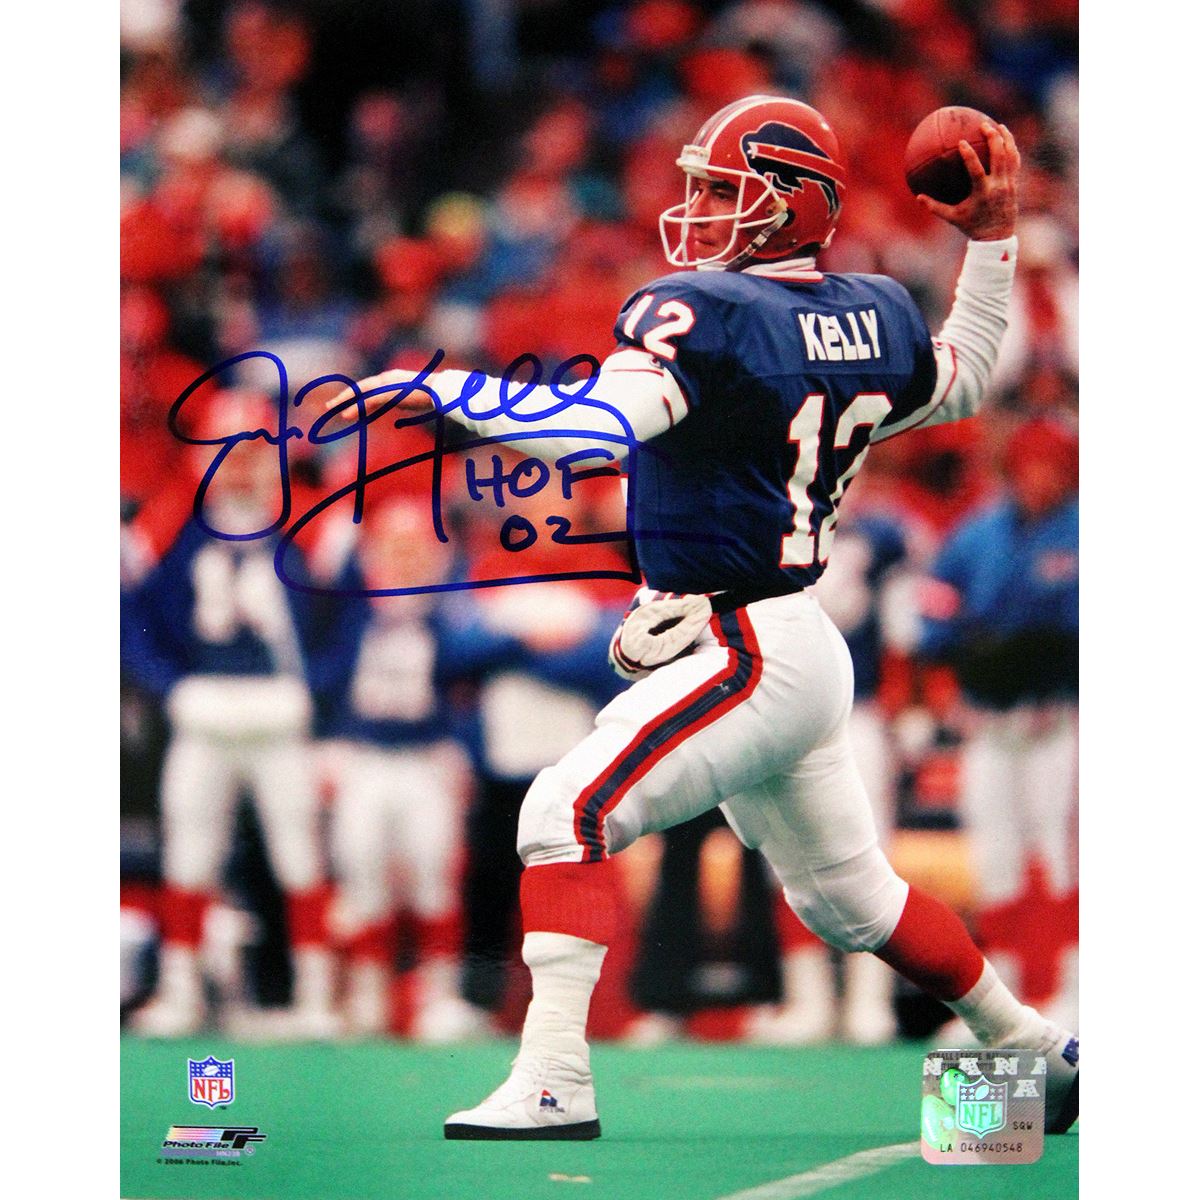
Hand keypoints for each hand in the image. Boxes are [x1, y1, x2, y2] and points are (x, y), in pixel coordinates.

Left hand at [323, 368, 437, 419]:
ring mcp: (386, 385)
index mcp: (390, 378)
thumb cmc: (432, 394)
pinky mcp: (389, 393)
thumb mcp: (412, 396)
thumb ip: (401, 398)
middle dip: (343, 397)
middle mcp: (385, 378)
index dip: (354, 395)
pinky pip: (368, 402)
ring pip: (360, 393)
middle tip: (328, 405)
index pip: (367, 386)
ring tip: (330, 410)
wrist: (441, 390)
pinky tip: (346, 415)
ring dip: (344, 402)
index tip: (344, 403)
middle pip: (359, 388)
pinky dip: (356, 408)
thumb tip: (399, 403)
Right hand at [918, 121, 1020, 240]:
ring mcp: (1009, 183)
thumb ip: (935, 207)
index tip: (962, 141)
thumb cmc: (971, 226)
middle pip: (999, 156)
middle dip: (993, 137)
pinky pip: (1015, 161)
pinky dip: (1012, 148)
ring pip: (1011, 155)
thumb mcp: (952, 217)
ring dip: (1006, 138)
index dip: (969, 155)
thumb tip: (917, 197)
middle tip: (984, 125)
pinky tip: (1006, 140)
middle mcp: (998, 186)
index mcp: (982, 193)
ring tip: (999, 126)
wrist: (997, 236)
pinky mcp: (1015, 183)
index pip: (976, 170)